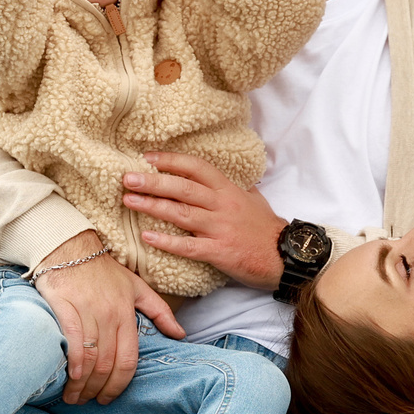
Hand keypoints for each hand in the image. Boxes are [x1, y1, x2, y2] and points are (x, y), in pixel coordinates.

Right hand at [28, 231, 184, 403]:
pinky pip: (70, 340)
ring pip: (88, 357)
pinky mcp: (63, 306)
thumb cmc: (104, 270)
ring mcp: (86, 310)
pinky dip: (71, 362)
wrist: (71, 246)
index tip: (109, 398)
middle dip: (98, 390)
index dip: (119, 385)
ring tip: (74, 397)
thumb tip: (181, 335)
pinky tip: (68, 378)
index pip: (128, 359)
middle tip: (88, 402)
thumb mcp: (138, 288)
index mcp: (127, 313)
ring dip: (81, 384)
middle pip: (107, 364)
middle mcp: (108, 314)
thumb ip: (160, 312)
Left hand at [122, 152, 285, 288]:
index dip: (171, 160)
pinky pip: (188, 246)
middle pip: (183, 188)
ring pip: (181, 214)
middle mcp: (222, 205)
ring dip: (153, 206)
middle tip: (127, 177)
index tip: (147, 157)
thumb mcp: (252, 199)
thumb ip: (233, 186)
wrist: (286, 256)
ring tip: (129, 200)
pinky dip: (166, 242)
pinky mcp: (219, 252)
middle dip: (153, 181)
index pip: (196, 167)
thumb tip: (217, 177)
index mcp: (228, 189)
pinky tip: (146, 237)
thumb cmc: (266, 228)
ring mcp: (220, 228)